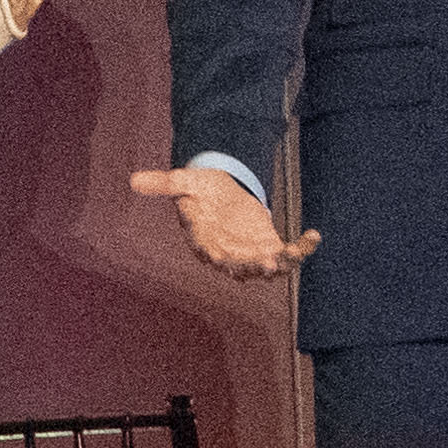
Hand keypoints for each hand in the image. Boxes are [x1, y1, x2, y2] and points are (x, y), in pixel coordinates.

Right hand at [134, 161, 316, 280]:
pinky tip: (314, 235)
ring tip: (289, 255)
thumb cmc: (201, 191)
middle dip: (254, 267)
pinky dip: (301, 249)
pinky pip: (287, 255)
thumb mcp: (185, 181)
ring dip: (278, 264)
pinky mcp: (269, 246)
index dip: (216, 254)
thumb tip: (134, 180)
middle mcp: (227, 253)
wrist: (222, 193)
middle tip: (267, 264)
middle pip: (240, 267)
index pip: (208, 251)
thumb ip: (164, 183)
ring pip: (265, 267)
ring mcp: (250, 253)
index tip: (223, 257)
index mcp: (205, 241)